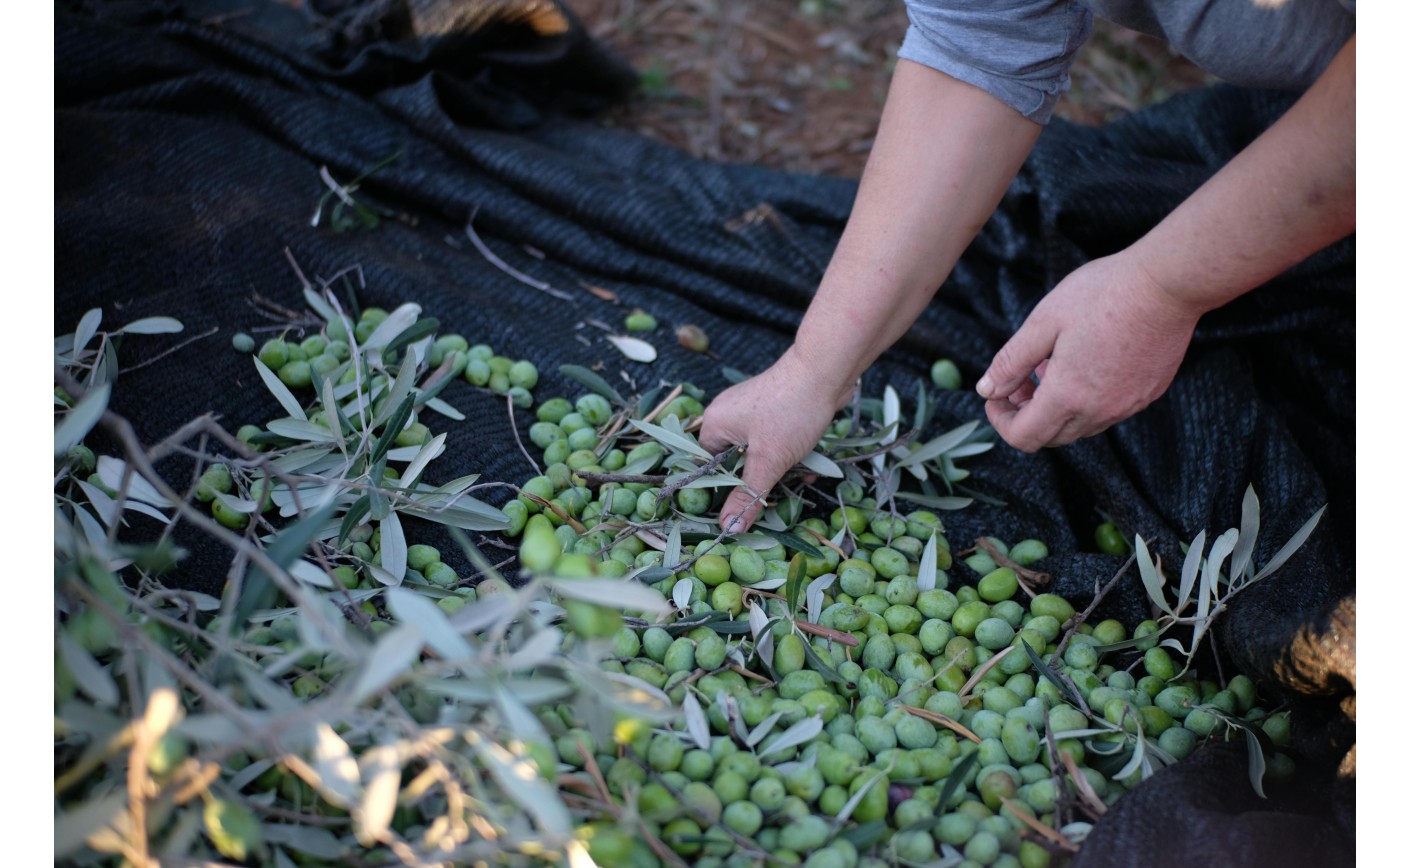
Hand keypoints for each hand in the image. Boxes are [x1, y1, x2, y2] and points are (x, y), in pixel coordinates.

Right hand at [698, 350, 845, 532]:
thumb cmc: (791, 413)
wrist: (827, 370)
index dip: (720, 490)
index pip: (705, 467)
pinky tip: (809, 465)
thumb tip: (728, 529)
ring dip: (778, 469)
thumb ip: (747, 496)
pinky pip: (774, 440)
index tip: (739, 509)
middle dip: (757, 480)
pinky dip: (788, 454)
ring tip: (799, 477)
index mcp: (714, 424)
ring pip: (758, 452)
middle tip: (775, 495)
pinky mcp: (774, 407)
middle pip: (733, 462)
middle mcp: (728, 414)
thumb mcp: (768, 461)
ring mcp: (752, 409)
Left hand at [975, 253, 1203, 450]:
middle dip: (1025, 415)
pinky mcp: (1148, 394)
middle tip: (1020, 378)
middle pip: (1050, 437)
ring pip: (1079, 427)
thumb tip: (986, 390)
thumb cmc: (1103, 294)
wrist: (1168, 283)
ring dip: (1055, 408)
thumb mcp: (1043, 322)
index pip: (1023, 437)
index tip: (996, 395)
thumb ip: (1010, 362)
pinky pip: (1107, 413)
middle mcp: (1100, 411)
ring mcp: (1128, 405)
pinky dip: (1084, 401)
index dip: (1001, 421)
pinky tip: (1084, 363)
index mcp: (1068, 396)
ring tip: (1050, 366)